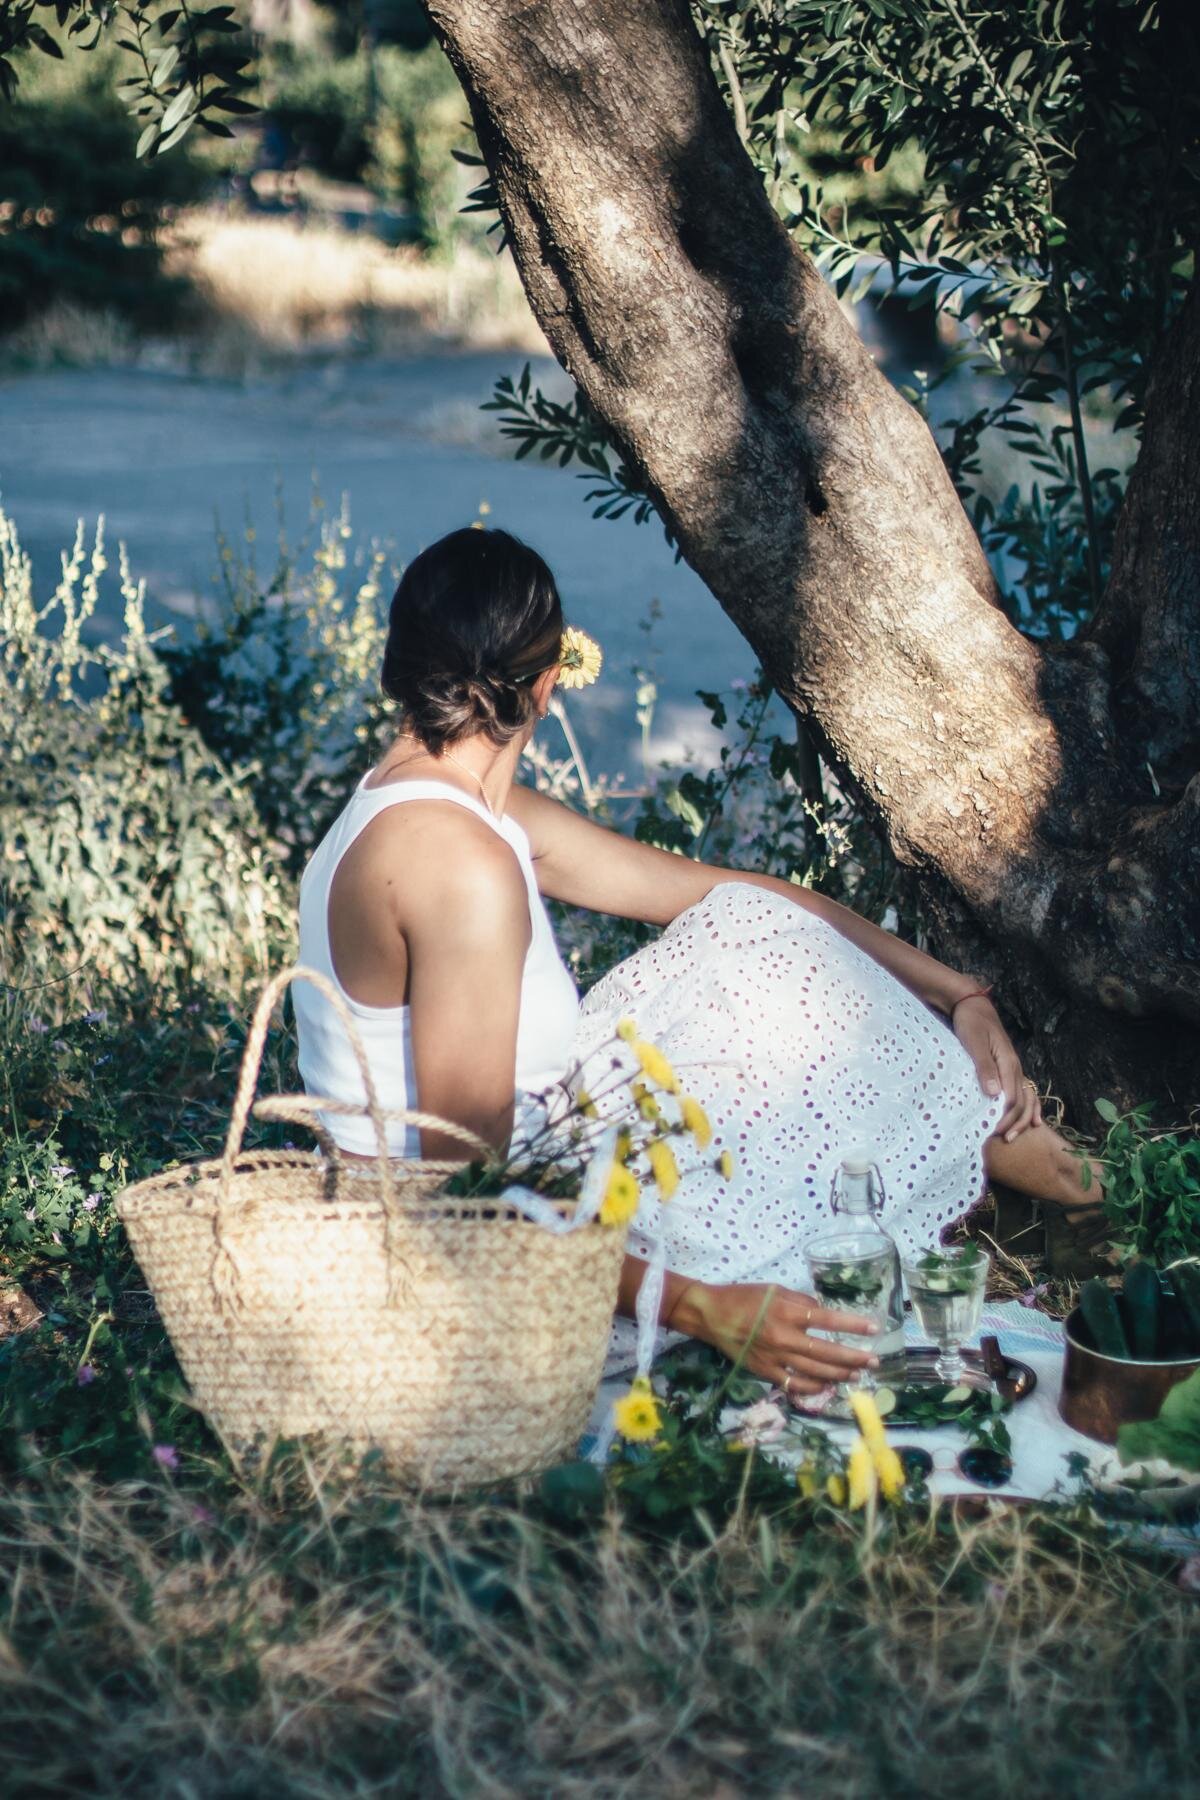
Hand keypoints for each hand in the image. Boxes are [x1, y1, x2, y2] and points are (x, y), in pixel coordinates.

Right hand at [665, 1279, 878, 1395]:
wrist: (711, 1314)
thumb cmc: (743, 1297)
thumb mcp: (775, 1289)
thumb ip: (801, 1300)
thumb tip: (822, 1311)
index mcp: (787, 1312)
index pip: (828, 1319)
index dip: (852, 1324)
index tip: (873, 1328)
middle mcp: (784, 1336)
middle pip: (826, 1351)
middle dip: (854, 1357)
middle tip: (873, 1361)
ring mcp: (774, 1357)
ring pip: (814, 1371)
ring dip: (839, 1374)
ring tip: (857, 1375)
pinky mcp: (765, 1371)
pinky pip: (794, 1384)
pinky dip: (813, 1387)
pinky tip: (827, 1385)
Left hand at [952, 996, 1041, 1141]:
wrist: (973, 1006)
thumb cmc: (971, 1023)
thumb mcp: (974, 1042)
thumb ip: (984, 1067)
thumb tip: (994, 1094)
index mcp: (1008, 1063)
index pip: (1011, 1099)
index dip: (1004, 1117)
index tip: (992, 1131)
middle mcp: (1016, 1068)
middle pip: (1021, 1102)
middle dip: (1014, 1123)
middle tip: (1003, 1139)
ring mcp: (1015, 1068)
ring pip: (1026, 1098)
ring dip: (1022, 1119)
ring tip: (1013, 1136)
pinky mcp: (1009, 1068)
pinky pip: (1025, 1091)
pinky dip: (1029, 1107)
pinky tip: (1031, 1121)